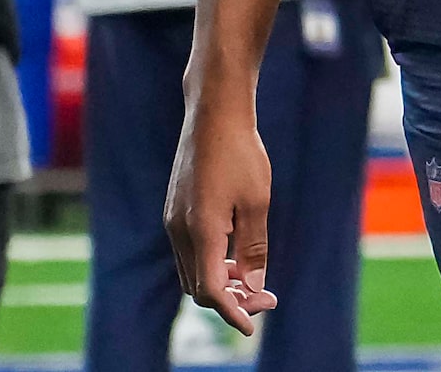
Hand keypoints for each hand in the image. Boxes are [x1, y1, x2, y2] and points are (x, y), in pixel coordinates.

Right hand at [168, 101, 279, 334]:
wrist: (214, 113)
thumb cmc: (242, 153)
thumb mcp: (258, 201)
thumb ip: (254, 247)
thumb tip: (255, 286)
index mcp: (200, 231)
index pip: (211, 291)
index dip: (232, 313)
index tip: (253, 326)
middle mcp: (179, 231)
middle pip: (199, 287)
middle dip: (231, 300)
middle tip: (267, 300)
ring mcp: (172, 220)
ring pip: (193, 271)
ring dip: (221, 284)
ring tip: (254, 280)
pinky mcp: (174, 211)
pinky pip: (190, 253)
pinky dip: (212, 264)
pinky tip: (237, 257)